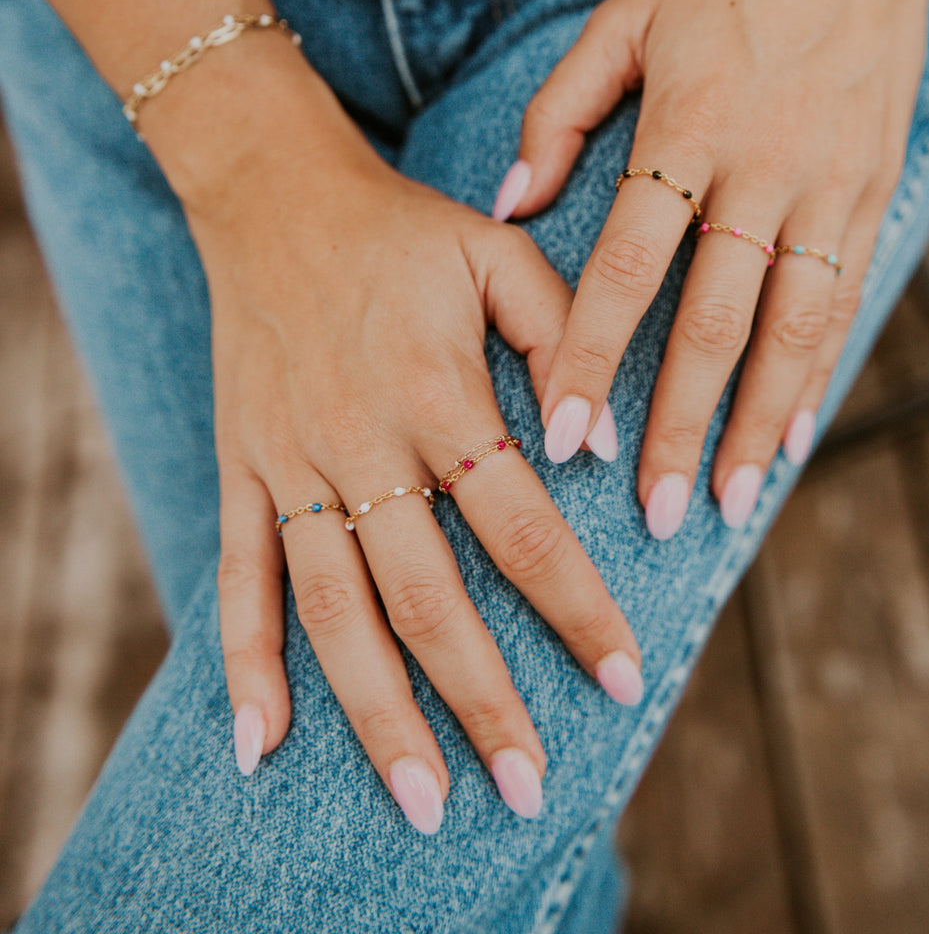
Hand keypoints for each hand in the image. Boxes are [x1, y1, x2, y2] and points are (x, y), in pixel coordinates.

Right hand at [175, 76, 640, 834]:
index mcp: (435, 390)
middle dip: (483, 700)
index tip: (623, 678)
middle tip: (528, 789)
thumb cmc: (403, 227)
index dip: (575, 606)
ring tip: (422, 802)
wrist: (274, 194)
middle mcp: (359, 441)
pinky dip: (246, 663)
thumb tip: (598, 443)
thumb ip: (562, 336)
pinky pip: (238, 578)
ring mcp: (289, 464)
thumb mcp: (498, 253)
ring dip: (378, 714)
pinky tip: (265, 744)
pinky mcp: (241, 468)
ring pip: (333, 612)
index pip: (519, 523)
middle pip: (426, 596)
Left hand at [500, 0, 928, 535]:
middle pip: (714, 321)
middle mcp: (762, 169)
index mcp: (688, 128)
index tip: (567, 436)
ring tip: (731, 503)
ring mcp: (827, 187)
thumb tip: (510, 202)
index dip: (595, 355)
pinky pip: (846, 300)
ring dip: (759, 424)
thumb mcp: (626, 20)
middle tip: (653, 509)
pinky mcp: (872, 194)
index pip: (629, 267)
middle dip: (681, 425)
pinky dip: (819, 374)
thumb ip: (560, 112)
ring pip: (791, 328)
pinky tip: (796, 437)